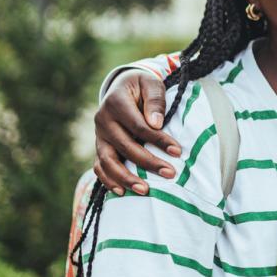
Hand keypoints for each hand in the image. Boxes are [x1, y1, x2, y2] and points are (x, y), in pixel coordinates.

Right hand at [93, 69, 179, 195]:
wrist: (122, 86)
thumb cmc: (141, 86)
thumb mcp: (151, 83)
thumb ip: (155, 100)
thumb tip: (156, 124)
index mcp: (116, 102)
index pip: (138, 126)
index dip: (158, 140)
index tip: (177, 151)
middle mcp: (103, 119)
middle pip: (125, 146)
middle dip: (148, 162)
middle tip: (170, 173)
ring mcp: (99, 134)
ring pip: (107, 160)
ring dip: (125, 178)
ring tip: (145, 190)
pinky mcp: (99, 145)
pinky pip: (99, 166)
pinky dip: (108, 180)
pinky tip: (122, 192)